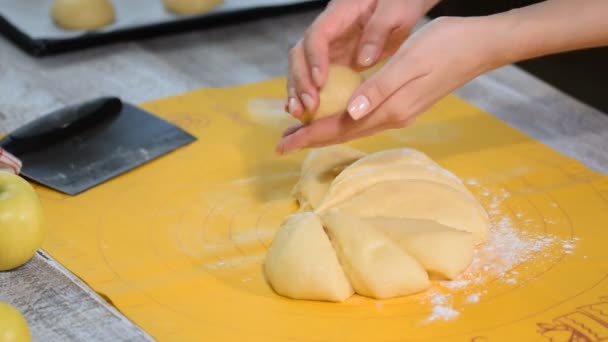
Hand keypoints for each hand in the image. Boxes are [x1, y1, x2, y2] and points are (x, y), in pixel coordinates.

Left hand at [277, 16, 502, 153]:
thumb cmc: (446, 46)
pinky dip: (342, 121)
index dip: (309, 135)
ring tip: (300, 133)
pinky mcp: (403, 104)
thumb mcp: (410, 63)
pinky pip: (363, 119)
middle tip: (282, 144)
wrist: (480, 46)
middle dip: (311, 138)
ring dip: (324, 131)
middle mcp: (392, 116)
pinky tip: (335, 116)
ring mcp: (399, 112)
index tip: (282, 144)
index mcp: (390, 108)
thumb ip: (379, 89)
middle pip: (343, 133)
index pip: (340, 127)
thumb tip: (350, 112)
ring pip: (352, 127)